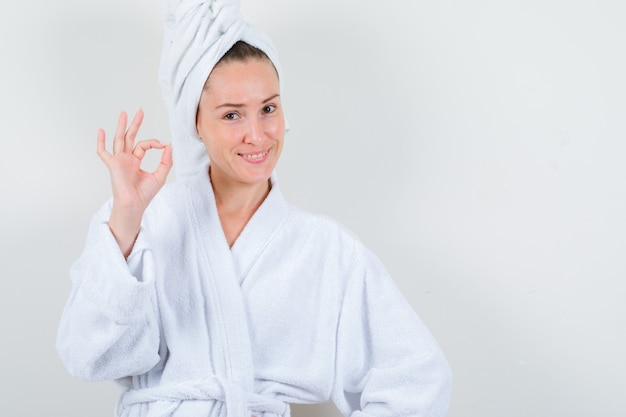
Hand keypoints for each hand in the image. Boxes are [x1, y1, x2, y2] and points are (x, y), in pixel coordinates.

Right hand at [97, 109, 172, 255]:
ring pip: (119, 139)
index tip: (164, 145)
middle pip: (130, 137)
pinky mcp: (113, 164)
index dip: (154, 142)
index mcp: (135, 161)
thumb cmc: (145, 194)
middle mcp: (126, 159)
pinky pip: (103, 152)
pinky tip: (100, 130)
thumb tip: (170, 146)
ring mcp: (118, 161)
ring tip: (124, 113)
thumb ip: (165, 161)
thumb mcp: (160, 176)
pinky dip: (101, 142)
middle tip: (140, 111)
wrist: (135, 205)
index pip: (144, 145)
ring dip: (122, 126)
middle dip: (135, 124)